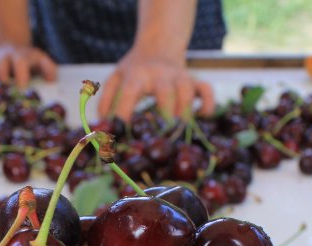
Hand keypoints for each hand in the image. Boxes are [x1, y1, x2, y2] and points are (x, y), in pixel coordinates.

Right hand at [0, 44, 57, 88]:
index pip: (20, 63)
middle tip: (5, 95)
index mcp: (20, 56)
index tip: (22, 89)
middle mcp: (3, 58)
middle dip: (2, 80)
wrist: (10, 49)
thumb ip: (49, 68)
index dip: (21, 75)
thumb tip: (51, 80)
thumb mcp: (41, 60)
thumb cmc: (29, 62)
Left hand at [97, 49, 213, 121]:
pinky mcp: (195, 81)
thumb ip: (107, 101)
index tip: (119, 131)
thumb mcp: (115, 78)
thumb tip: (104, 126)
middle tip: (160, 134)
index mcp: (137, 75)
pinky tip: (202, 117)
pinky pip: (207, 90)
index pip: (129, 93)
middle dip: (164, 113)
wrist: (159, 45)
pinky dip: (208, 105)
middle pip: (165, 92)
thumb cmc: (134, 69)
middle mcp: (160, 75)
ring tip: (179, 129)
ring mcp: (180, 77)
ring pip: (188, 92)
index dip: (124, 112)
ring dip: (185, 111)